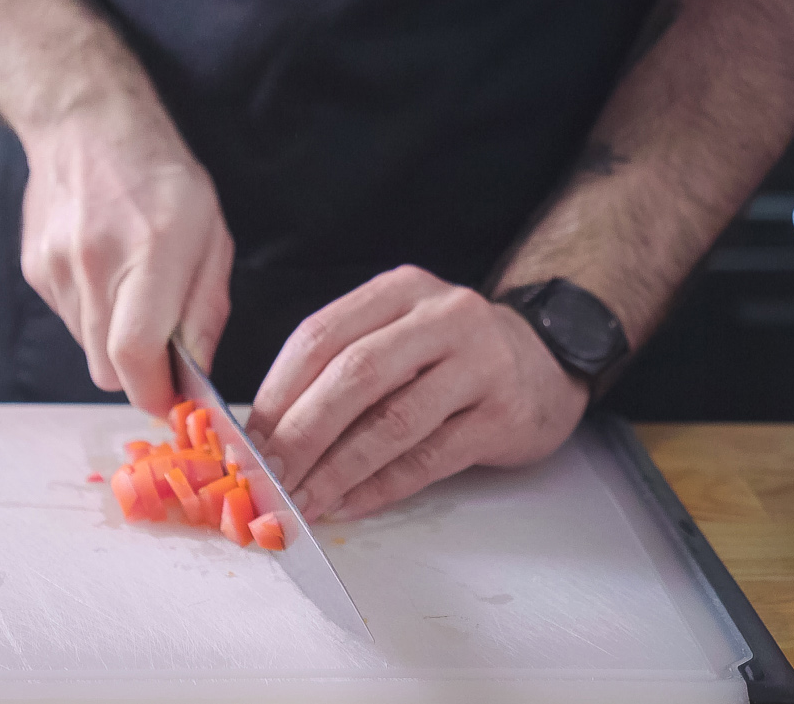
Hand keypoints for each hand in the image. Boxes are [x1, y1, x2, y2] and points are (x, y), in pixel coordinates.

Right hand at [18, 109, 232, 415]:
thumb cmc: (161, 175)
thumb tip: (196, 371)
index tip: (171, 400)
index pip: (136, 355)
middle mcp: (95, 264)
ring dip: (112, 339)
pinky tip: (104, 272)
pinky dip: (90, 314)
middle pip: (107, 368)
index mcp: (150, 253)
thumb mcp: (212, 236)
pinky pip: (67, 319)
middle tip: (160, 346)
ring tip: (130, 289)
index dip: (154, 393)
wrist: (87, 125)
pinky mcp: (35, 270)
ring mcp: (57, 268)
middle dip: (137, 372)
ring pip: (86, 348)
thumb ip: (205, 310)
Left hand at [244, 265, 587, 521]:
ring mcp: (479, 364)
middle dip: (301, 433)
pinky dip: (382, 487)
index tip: (246, 439)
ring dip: (338, 469)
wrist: (548, 362)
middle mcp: (442, 317)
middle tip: (268, 476)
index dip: (277, 391)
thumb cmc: (452, 356)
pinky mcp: (504, 414)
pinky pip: (430, 458)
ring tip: (303, 500)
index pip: (321, 335)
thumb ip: (342, 366)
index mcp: (400, 291)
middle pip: (354, 375)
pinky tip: (350, 504)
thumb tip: (267, 431)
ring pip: (393, 421)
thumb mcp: (400, 334)